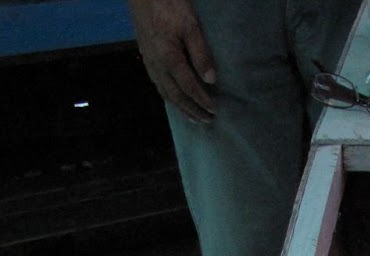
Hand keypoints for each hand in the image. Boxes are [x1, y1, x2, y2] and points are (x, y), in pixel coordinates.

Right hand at [127, 0, 216, 122]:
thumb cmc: (168, 4)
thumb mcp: (190, 25)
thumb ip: (200, 53)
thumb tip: (211, 79)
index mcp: (169, 57)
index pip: (189, 87)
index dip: (202, 100)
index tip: (214, 111)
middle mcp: (157, 64)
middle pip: (175, 95)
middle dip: (192, 110)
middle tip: (206, 120)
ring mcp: (149, 60)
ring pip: (164, 92)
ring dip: (180, 107)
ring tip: (193, 117)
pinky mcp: (145, 55)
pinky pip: (157, 83)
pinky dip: (168, 96)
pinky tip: (174, 98)